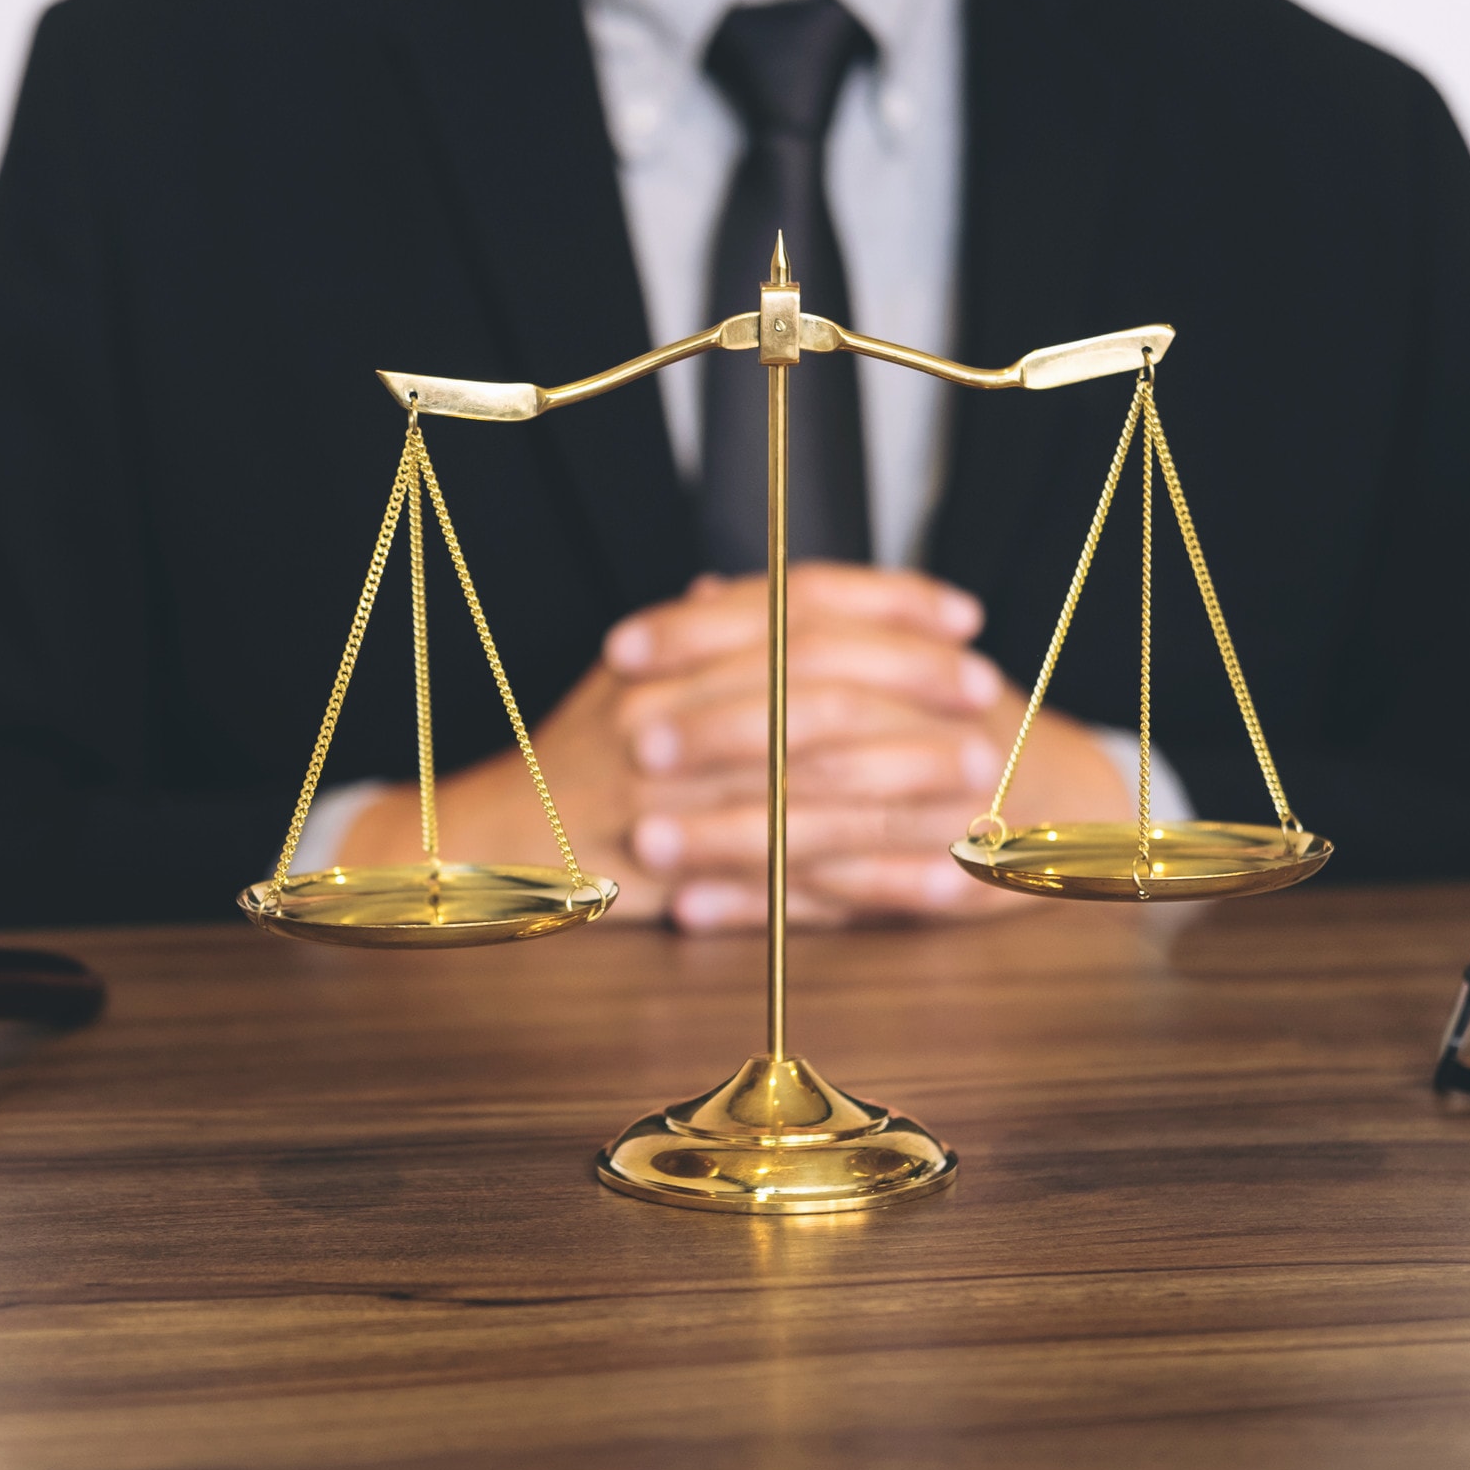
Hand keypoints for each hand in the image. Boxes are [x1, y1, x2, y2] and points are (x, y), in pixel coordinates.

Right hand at [334, 564, 1135, 930]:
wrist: (485, 849)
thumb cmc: (561, 759)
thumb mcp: (622, 678)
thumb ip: (690, 636)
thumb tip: (741, 586)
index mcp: (664, 656)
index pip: (790, 606)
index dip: (885, 602)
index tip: (959, 612)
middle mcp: (667, 715)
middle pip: (813, 681)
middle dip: (912, 681)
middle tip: (984, 687)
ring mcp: (672, 799)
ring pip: (812, 778)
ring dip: (908, 774)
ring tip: (982, 770)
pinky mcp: (684, 879)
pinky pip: (800, 882)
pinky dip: (878, 884)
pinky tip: (943, 882)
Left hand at [605, 565, 1132, 928]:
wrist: (1067, 799)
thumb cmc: (944, 722)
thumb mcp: (884, 659)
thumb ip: (794, 633)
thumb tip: (696, 593)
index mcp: (911, 650)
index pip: (803, 618)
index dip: (707, 634)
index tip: (622, 649)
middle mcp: (938, 719)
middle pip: (821, 712)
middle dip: (721, 731)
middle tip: (635, 745)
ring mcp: (949, 805)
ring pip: (831, 814)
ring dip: (731, 832)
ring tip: (648, 844)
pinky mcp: (948, 885)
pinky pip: (846, 899)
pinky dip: (766, 906)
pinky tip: (695, 909)